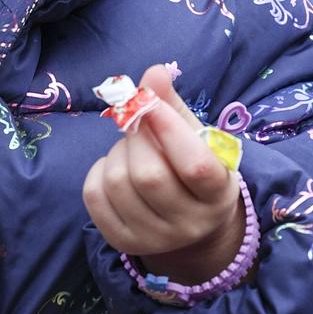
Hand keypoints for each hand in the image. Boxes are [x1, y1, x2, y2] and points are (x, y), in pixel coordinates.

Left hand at [83, 64, 243, 282]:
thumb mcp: (195, 137)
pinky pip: (94, 197)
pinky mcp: (123, 241)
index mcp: (218, 194)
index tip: (149, 101)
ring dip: (117, 152)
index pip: (194, 164)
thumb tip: (153, 72)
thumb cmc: (192, 168)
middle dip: (136, 138)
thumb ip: (173, 105)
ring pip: (118, 183)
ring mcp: (154, 238)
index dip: (167, 128)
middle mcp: (190, 223)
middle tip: (139, 126)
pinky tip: (115, 168)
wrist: (188, 222)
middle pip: (149, 175)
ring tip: (131, 149)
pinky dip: (99, 171)